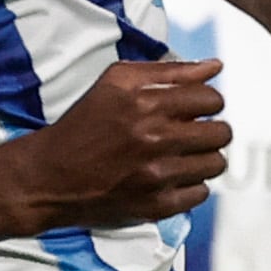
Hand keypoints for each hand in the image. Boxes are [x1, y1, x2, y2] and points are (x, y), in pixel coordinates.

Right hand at [8, 57, 230, 229]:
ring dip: (202, 158)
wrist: (48, 176)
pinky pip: (200, 194)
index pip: (212, 99)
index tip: (195, 109)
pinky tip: (170, 178)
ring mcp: (157, 175)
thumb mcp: (116, 83)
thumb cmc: (82, 125)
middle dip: (210, 130)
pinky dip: (190, 186)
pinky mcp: (156, 205)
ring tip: (181, 156)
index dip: (208, 102)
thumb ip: (169, 71)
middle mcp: (154, 138)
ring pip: (215, 164)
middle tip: (190, 133)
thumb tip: (215, 66)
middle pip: (221, 133)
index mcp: (146, 103)